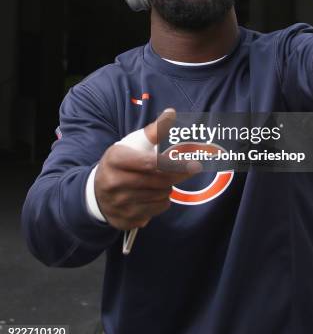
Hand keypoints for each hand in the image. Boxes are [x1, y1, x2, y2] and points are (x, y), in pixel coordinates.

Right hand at [94, 109, 200, 229]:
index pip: (150, 163)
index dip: (173, 164)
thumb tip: (172, 113)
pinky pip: (156, 211)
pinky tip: (153, 195)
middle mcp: (114, 183)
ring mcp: (119, 204)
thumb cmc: (120, 163)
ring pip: (160, 196)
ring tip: (160, 181)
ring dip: (167, 188)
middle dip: (176, 175)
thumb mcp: (131, 144)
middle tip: (189, 169)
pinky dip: (161, 202)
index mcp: (115, 159)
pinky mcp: (125, 220)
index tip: (194, 164)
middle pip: (159, 181)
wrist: (96, 193)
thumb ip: (154, 131)